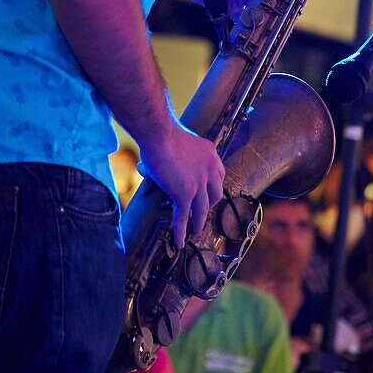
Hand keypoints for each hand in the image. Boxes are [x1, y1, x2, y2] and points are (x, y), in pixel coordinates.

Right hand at [138, 116, 224, 248]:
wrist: (159, 133)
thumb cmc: (163, 133)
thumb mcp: (179, 143)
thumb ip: (175, 157)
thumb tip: (153, 167)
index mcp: (211, 155)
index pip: (219, 176)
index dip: (213, 189)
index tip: (208, 196)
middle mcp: (210, 169)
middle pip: (215, 195)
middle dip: (209, 207)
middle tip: (201, 215)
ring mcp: (199, 183)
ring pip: (202, 210)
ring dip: (198, 224)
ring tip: (194, 233)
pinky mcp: (185, 193)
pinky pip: (183, 216)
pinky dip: (181, 230)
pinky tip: (179, 240)